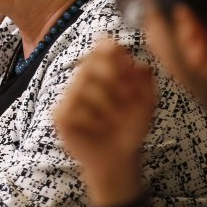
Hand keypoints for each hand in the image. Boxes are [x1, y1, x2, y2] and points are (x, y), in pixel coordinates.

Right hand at [54, 40, 155, 200]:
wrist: (119, 158)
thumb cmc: (130, 128)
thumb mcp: (146, 104)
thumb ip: (145, 81)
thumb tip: (138, 63)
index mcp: (102, 73)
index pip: (101, 48)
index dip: (111, 49)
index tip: (125, 60)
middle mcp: (82, 81)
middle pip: (90, 64)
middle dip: (114, 79)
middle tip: (129, 97)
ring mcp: (68, 98)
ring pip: (82, 88)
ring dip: (107, 106)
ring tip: (114, 120)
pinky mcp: (60, 116)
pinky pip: (74, 109)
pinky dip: (92, 120)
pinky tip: (99, 129)